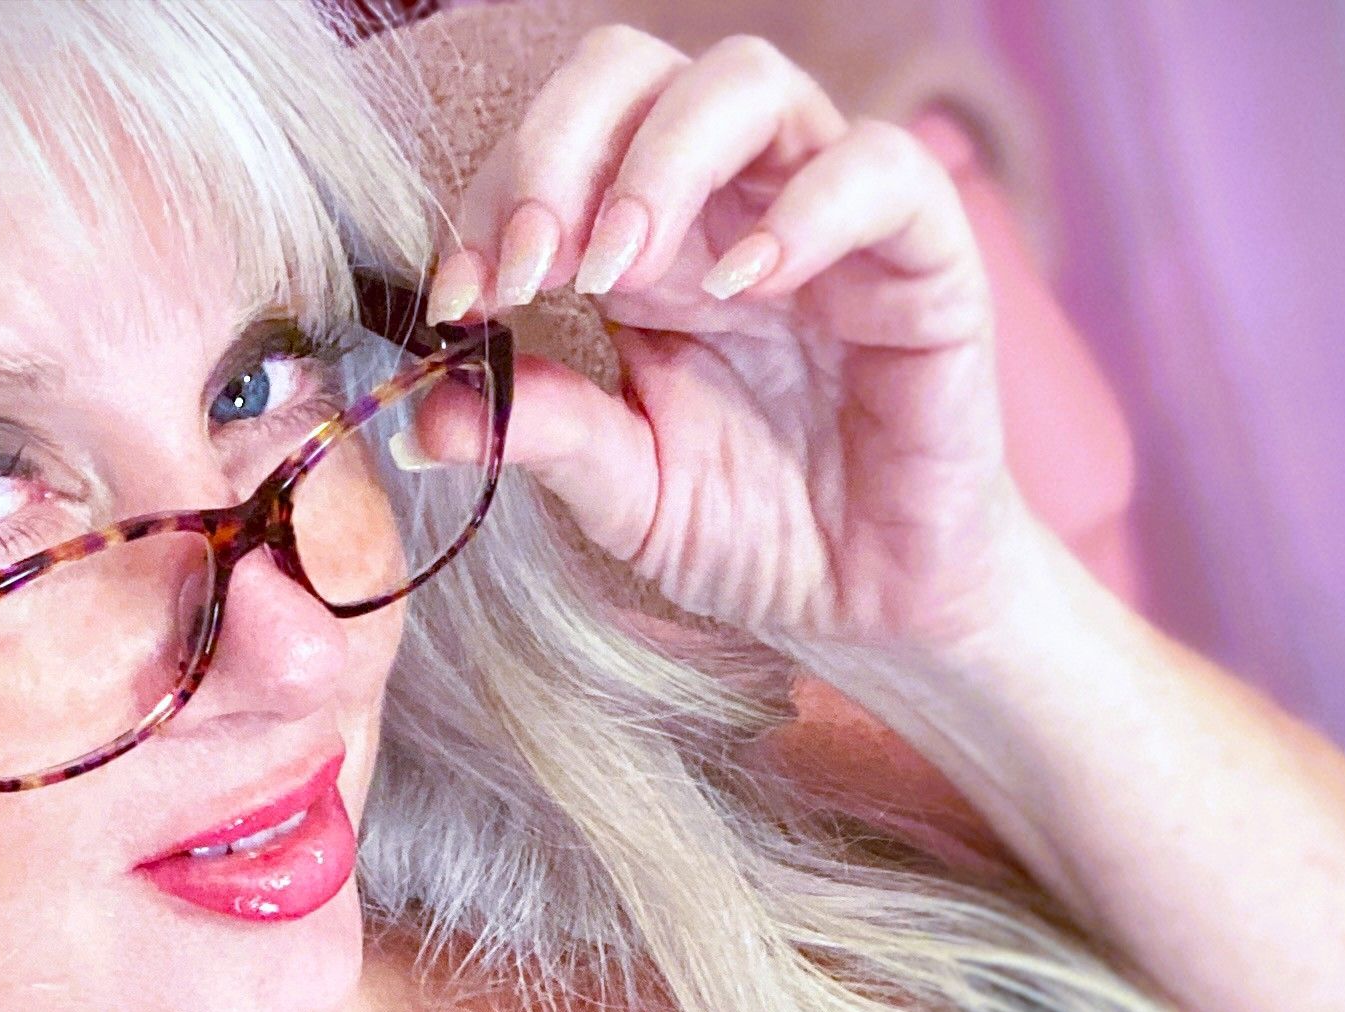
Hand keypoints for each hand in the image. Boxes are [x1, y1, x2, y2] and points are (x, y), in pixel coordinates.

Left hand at [424, 22, 1035, 654]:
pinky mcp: (922, 254)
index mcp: (646, 245)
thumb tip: (421, 416)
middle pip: (633, 72)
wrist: (874, 606)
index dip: (494, 200)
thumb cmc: (758, 536)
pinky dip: (805, 207)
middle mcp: (728, 204)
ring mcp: (824, 216)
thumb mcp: (627, 494)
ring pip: (745, 81)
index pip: (555, 152)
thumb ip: (545, 436)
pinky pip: (876, 170)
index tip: (460, 300)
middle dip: (561, 148)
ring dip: (662, 157)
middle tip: (534, 265)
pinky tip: (745, 283)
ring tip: (622, 265)